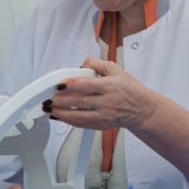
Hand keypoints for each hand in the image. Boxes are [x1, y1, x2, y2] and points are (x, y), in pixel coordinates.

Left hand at [42, 57, 156, 131]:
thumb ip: (97, 63)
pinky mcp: (101, 125)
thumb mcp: (116, 69)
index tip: (59, 84)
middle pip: (79, 102)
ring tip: (48, 108)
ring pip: (79, 116)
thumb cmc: (129, 89)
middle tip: (47, 98)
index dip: (71, 84)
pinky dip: (68, 120)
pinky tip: (58, 115)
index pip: (88, 85)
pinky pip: (82, 124)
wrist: (141, 109)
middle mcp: (107, 102)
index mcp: (110, 86)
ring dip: (60, 113)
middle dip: (60, 100)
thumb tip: (81, 65)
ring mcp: (104, 116)